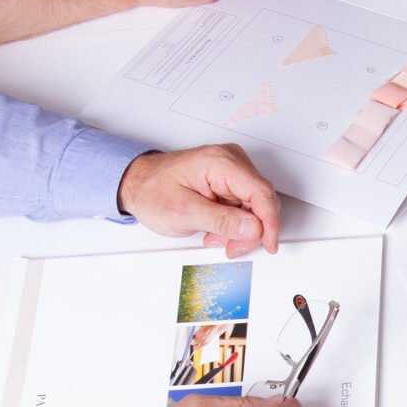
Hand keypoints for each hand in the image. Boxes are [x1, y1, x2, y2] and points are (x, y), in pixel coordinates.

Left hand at [117, 144, 280, 256]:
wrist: (136, 183)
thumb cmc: (152, 191)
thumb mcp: (183, 212)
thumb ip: (222, 221)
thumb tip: (255, 227)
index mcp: (221, 162)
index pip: (261, 192)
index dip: (269, 222)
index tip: (269, 243)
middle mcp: (232, 160)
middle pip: (261, 200)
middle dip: (251, 229)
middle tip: (232, 247)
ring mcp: (232, 167)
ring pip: (255, 204)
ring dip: (240, 227)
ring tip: (215, 235)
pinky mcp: (230, 177)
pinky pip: (245, 202)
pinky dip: (235, 220)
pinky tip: (217, 227)